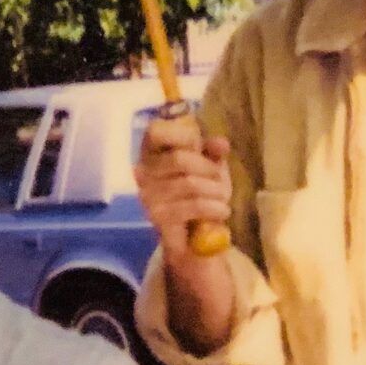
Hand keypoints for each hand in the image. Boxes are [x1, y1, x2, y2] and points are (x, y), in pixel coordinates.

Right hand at [133, 106, 231, 261]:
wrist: (194, 234)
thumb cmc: (199, 190)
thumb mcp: (210, 165)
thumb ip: (213, 151)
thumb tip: (221, 144)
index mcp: (151, 151)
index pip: (156, 131)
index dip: (183, 136)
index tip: (199, 147)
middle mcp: (143, 171)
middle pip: (180, 158)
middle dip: (208, 169)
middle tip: (219, 179)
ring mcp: (147, 195)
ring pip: (190, 183)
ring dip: (215, 191)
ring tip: (222, 197)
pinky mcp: (157, 217)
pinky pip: (193, 206)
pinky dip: (214, 208)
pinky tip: (222, 211)